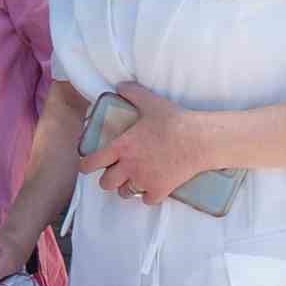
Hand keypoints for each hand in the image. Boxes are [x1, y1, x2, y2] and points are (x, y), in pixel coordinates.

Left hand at [77, 81, 207, 203]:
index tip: (86, 166)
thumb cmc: (174, 121)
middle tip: (114, 173)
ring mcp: (144, 180)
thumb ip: (132, 92)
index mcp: (121, 147)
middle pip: (106, 183)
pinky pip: (147, 201)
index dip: (85, 166)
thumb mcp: (150, 102)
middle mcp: (128, 167)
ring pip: (125, 193)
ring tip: (132, 180)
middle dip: (108, 179)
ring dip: (126, 188)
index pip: (92, 163)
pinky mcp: (160, 190)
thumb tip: (120, 85)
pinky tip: (151, 188)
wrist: (199, 140)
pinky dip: (148, 196)